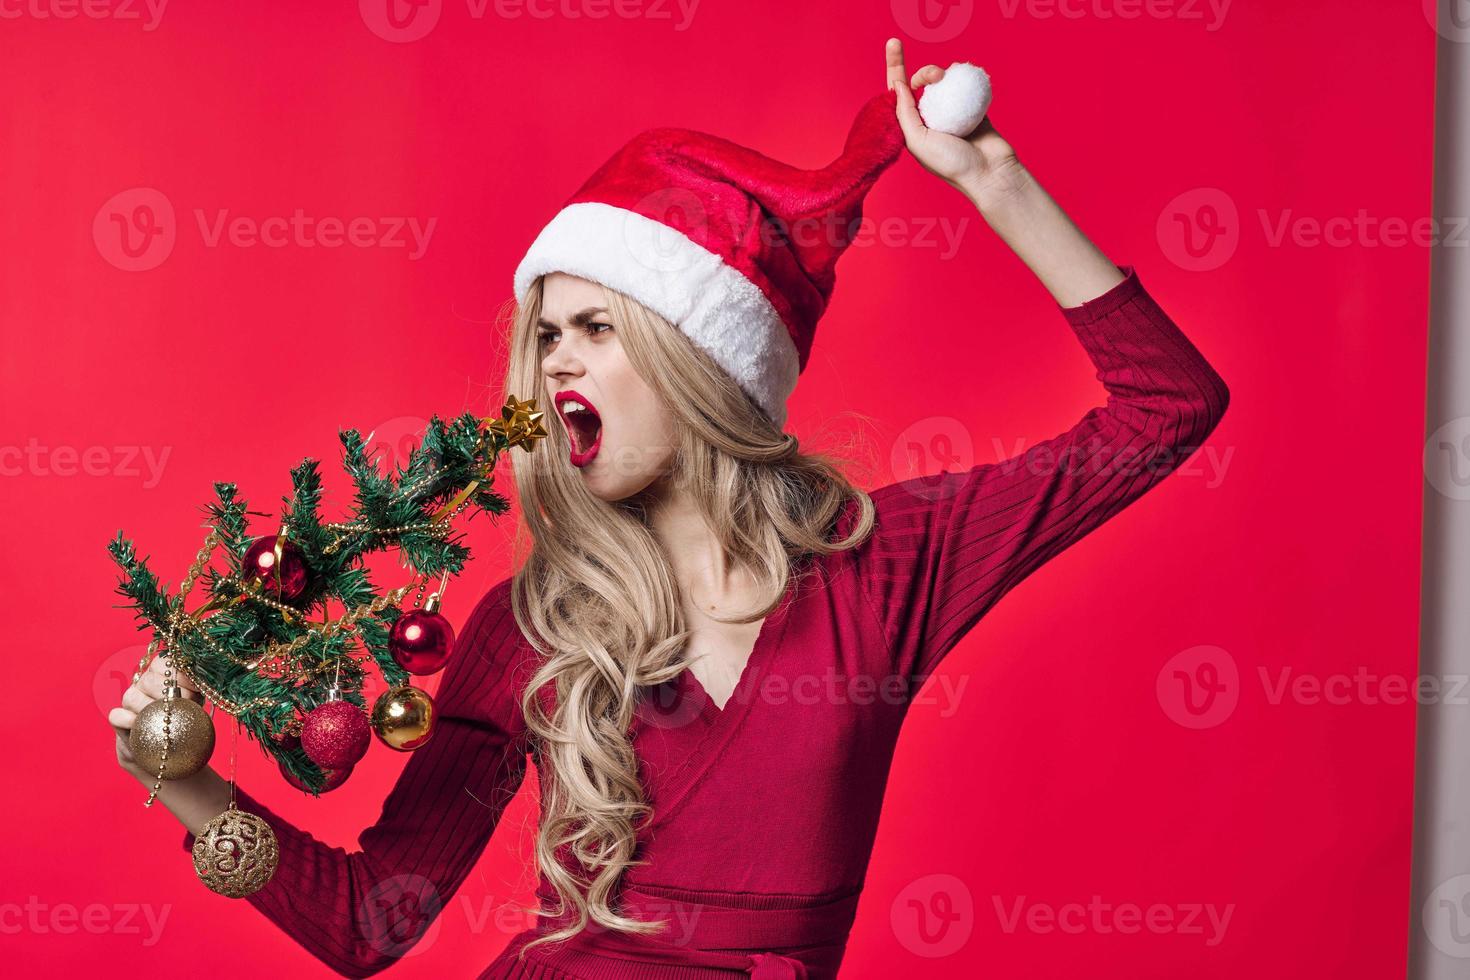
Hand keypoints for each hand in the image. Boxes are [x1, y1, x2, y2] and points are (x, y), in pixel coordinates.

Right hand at [109, 652, 203, 783]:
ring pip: (132, 697)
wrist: (170, 747)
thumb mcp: (198, 698)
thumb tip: (204, 680)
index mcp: (164, 671)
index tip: (196, 687)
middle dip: (170, 694)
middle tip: (185, 706)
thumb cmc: (187, 715)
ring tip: (166, 719)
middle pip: (150, 680)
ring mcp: (130, 699)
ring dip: (150, 709)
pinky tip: (139, 725)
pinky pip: (116, 716)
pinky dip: (128, 720)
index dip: (181, 674)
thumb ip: (198, 686)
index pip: (166, 661)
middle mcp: (145, 682)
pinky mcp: (119, 719)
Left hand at [885, 38, 1023, 201]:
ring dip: (945, 75)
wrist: (990, 172)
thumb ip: (905, 114)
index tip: (894, 43)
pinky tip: (969, 76)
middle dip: (924, 73)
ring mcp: (952, 113)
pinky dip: (966, 78)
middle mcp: (930, 119)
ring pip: (944, 82)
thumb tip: (897, 85)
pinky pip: (967, 85)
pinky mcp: (973, 108)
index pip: (898, 93)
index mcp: (912, 128)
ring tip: (950, 78)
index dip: (895, 66)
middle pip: (921, 84)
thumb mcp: (918, 142)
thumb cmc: (952, 164)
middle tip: (936, 76)